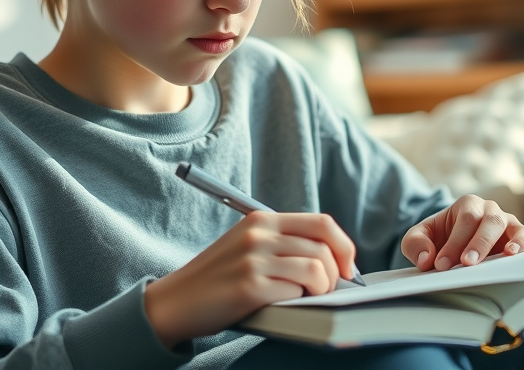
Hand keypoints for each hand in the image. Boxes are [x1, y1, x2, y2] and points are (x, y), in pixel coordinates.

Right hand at [144, 212, 356, 348]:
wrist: (176, 301)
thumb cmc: (218, 278)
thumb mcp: (248, 246)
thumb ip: (283, 243)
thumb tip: (333, 258)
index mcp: (261, 219)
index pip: (322, 223)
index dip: (343, 246)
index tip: (347, 267)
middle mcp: (259, 234)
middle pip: (324, 247)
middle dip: (337, 274)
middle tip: (330, 290)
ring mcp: (254, 259)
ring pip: (316, 270)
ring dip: (321, 290)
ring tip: (308, 298)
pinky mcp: (249, 287)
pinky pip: (295, 292)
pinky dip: (297, 302)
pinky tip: (282, 304)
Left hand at [400, 194, 523, 271]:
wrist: (452, 241)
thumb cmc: (438, 238)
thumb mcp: (419, 236)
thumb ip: (415, 243)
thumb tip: (427, 259)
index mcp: (469, 205)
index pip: (466, 219)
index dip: (455, 241)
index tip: (442, 265)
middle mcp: (493, 212)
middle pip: (492, 222)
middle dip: (480, 244)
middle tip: (467, 264)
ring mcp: (512, 227)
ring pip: (519, 230)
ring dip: (515, 244)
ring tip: (508, 257)